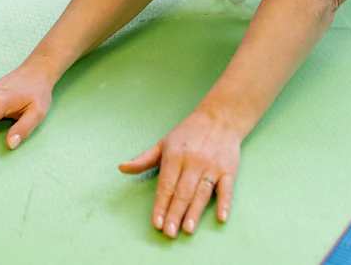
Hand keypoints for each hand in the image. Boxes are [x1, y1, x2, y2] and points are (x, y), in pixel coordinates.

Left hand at [119, 109, 242, 238]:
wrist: (220, 117)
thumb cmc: (189, 132)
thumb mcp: (164, 142)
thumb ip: (144, 159)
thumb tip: (122, 167)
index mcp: (175, 156)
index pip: (166, 186)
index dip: (160, 205)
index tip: (156, 223)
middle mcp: (193, 162)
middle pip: (182, 192)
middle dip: (174, 214)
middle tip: (169, 233)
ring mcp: (212, 166)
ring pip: (202, 193)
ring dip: (195, 212)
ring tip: (188, 229)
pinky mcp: (229, 170)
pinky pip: (227, 189)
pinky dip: (225, 203)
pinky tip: (221, 218)